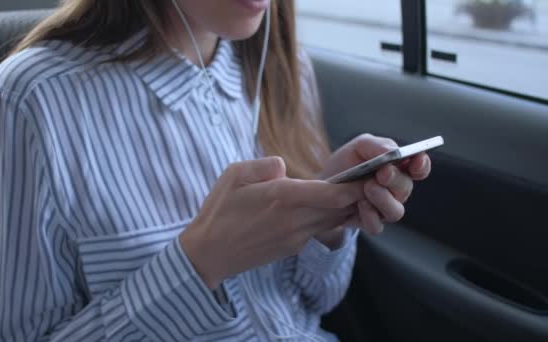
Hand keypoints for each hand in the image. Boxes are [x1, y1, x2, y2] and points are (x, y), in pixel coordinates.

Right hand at [179, 157, 365, 288]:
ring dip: (345, 208)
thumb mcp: (234, 174)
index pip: (333, 193)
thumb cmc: (219, 212)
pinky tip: (322, 207)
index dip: (356, 184)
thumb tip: (285, 168)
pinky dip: (327, 218)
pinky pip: (318, 229)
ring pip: (333, 221)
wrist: (209, 254)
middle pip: (341, 208)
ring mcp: (296, 237)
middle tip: (371, 179)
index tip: (369, 173)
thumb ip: (265, 165)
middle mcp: (295, 220)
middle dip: (358, 195)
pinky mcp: (292, 247)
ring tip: (352, 192)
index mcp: (282, 197)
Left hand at [318, 134, 431, 239]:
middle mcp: (395, 190)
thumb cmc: (345, 165)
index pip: (419, 168)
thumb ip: (377, 146)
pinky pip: (377, 225)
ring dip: (383, 199)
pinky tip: (360, 206)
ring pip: (395, 211)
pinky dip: (369, 216)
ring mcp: (384, 208)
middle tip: (383, 173)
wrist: (322, 188)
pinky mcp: (370, 223)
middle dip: (395, 179)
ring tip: (368, 188)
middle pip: (406, 188)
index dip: (421, 165)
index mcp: (397, 168)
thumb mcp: (358, 147)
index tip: (417, 160)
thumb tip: (393, 152)